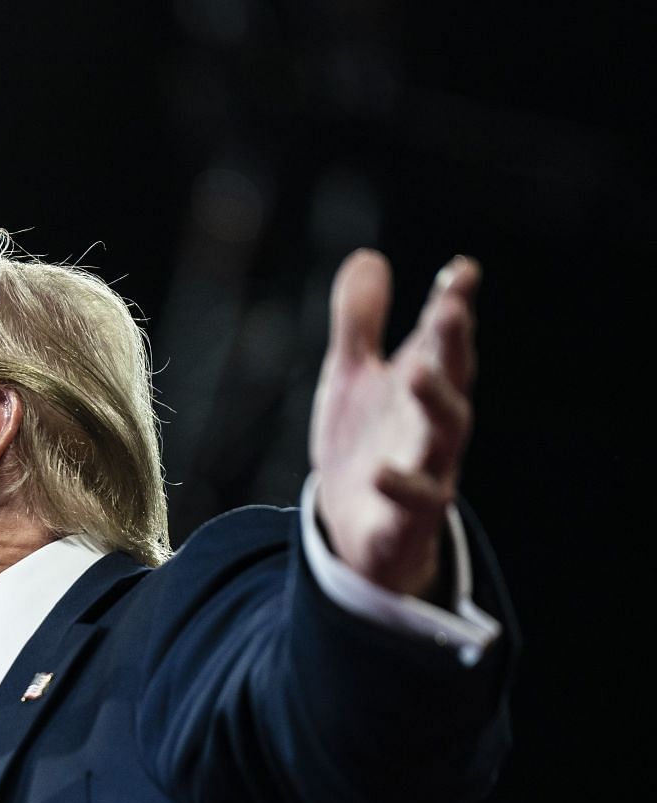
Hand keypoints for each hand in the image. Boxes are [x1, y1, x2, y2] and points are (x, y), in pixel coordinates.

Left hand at [310, 249, 479, 599]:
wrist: (355, 532)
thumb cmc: (364, 446)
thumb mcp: (352, 379)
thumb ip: (360, 323)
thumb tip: (369, 258)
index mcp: (422, 387)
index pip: (442, 340)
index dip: (453, 305)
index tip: (461, 271)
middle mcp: (431, 426)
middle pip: (452, 380)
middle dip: (452, 345)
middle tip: (450, 309)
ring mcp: (425, 471)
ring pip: (443, 438)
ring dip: (436, 404)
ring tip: (418, 372)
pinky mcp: (404, 519)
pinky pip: (412, 504)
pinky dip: (402, 488)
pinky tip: (382, 473)